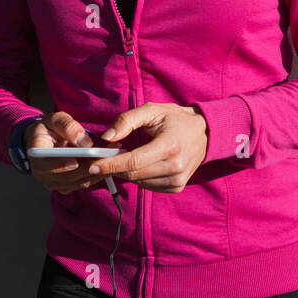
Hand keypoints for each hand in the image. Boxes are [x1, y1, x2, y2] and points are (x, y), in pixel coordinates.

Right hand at [26, 111, 100, 194]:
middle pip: (67, 176)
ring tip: (113, 159)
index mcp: (36, 154)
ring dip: (96, 172)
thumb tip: (84, 142)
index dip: (61, 165)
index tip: (76, 161)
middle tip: (106, 157)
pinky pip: (82, 184)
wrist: (45, 140)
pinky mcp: (65, 186)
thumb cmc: (50, 127)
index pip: (46, 164)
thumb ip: (68, 126)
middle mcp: (41, 173)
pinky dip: (96, 175)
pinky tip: (108, 165)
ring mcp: (53, 182)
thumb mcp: (56, 119)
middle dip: (87, 167)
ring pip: (77, 182)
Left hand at [77, 103, 207, 193]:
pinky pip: (148, 186)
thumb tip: (106, 137)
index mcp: (169, 146)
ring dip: (126, 172)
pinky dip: (139, 177)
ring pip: (139, 182)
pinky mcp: (176, 187)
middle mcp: (175, 167)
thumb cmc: (175, 119)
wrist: (205, 133)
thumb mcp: (152, 110)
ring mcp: (177, 180)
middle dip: (113, 167)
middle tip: (101, 158)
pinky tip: (142, 164)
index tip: (92, 164)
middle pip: (133, 174)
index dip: (110, 164)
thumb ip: (127, 120)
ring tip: (124, 157)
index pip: (133, 161)